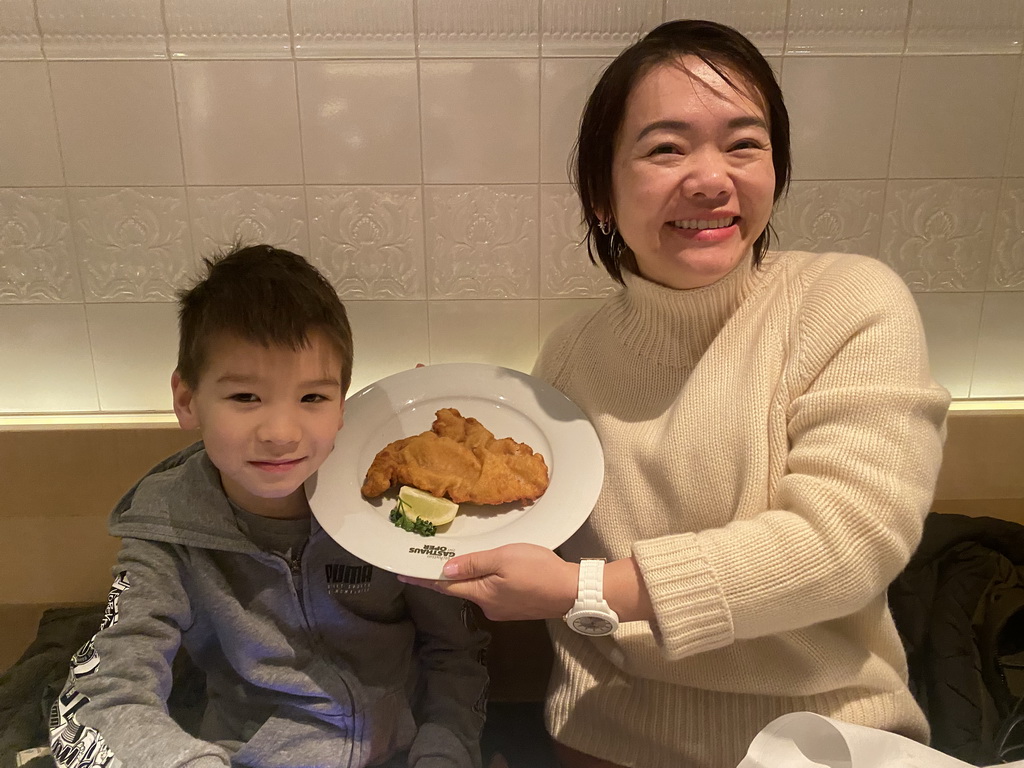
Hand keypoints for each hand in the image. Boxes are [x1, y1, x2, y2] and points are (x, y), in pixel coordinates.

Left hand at [399, 543, 577, 621]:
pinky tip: (494, 572)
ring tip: (465, 562)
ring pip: (478, 591)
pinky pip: (493, 593)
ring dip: (469, 579)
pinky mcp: (516, 608)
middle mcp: (488, 606)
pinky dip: (486, 582)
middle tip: (428, 562)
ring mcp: (503, 610)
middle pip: (460, 590)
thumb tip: (445, 571)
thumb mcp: (503, 558)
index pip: (444, 587)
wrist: (572, 591)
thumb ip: (474, 564)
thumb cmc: (538, 570)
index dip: (422, 580)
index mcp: (481, 593)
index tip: (401, 575)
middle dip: (445, 578)